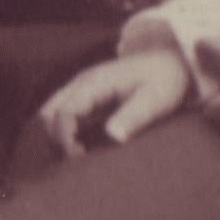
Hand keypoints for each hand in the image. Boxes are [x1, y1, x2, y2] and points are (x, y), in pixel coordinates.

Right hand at [36, 45, 197, 153]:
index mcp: (95, 83)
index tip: (80, 156)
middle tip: (79, 158)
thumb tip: (113, 136)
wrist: (170, 61)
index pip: (65, 112)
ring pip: (52, 113)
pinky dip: (64, 130)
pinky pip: (63, 113)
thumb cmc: (163, 80)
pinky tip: (80, 145)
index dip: (66, 137)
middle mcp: (82, 83)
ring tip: (79, 153)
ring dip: (58, 134)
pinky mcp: (87, 95)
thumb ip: (133, 116)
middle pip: (49, 113)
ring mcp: (82, 88)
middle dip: (57, 138)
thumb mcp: (155, 100)